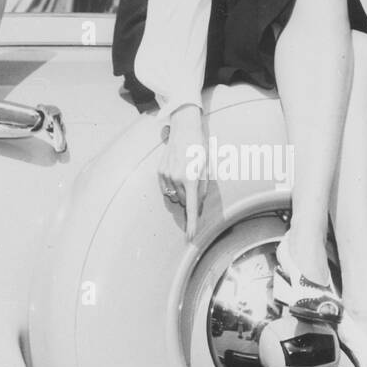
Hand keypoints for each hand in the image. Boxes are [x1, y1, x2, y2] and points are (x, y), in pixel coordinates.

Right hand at [159, 104, 206, 240]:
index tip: (190, 236)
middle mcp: (176, 179)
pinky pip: (166, 187)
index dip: (191, 224)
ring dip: (181, 191)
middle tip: (195, 180)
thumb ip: (203, 189)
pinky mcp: (159, 171)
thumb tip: (197, 206)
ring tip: (186, 172)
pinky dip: (172, 185)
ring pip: (175, 195)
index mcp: (191, 179)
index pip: (191, 207)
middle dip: (190, 197)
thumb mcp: (207, 168)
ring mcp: (166, 175)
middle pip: (184, 200)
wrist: (185, 129)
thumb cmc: (200, 149)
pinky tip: (177, 171)